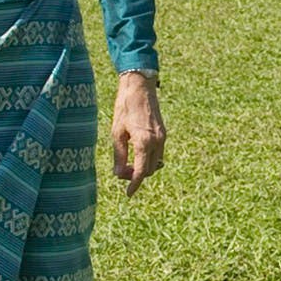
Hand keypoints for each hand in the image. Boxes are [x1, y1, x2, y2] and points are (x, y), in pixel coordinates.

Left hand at [109, 71, 165, 195]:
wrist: (140, 87)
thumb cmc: (125, 107)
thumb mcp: (117, 132)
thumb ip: (119, 155)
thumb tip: (118, 173)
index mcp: (144, 142)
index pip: (140, 171)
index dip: (134, 184)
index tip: (128, 194)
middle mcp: (156, 142)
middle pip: (149, 170)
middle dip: (136, 176)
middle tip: (121, 172)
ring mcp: (162, 137)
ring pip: (155, 163)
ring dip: (143, 168)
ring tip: (127, 163)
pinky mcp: (163, 133)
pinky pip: (158, 153)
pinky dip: (148, 159)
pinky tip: (136, 154)